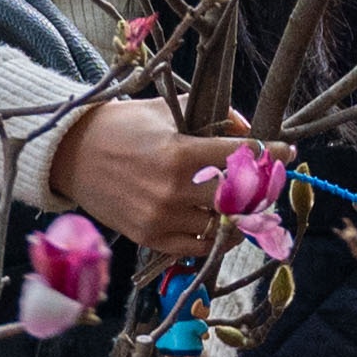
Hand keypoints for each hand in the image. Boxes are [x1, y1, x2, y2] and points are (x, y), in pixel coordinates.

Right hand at [52, 98, 261, 254]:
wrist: (70, 154)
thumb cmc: (119, 126)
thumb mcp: (164, 110)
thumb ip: (209, 117)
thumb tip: (246, 129)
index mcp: (180, 153)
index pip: (240, 159)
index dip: (270, 155)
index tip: (286, 153)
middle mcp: (174, 191)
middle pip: (238, 199)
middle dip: (259, 189)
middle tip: (267, 181)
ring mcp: (161, 218)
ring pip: (220, 227)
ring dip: (237, 217)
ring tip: (246, 205)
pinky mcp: (149, 237)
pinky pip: (194, 247)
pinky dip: (212, 238)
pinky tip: (221, 226)